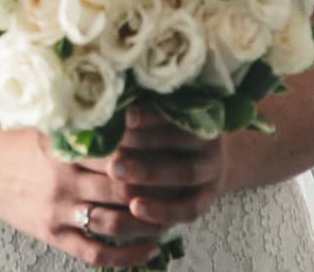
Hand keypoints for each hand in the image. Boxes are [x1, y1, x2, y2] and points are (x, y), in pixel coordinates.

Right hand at [0, 125, 169, 267]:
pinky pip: (96, 253)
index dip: (147, 154)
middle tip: (180, 187)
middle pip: (121, 190)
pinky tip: (149, 250)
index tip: (173, 152)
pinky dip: (127, 256)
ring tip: (171, 218)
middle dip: (154, 191)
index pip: (116, 153)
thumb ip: (82, 122)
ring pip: (113, 224)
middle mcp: (62, 182)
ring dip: (147, 224)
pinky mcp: (52, 235)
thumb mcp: (46, 126)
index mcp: (63, 149)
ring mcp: (57, 212)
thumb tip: (127, 106)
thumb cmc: (17, 143)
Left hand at [108, 107, 229, 227]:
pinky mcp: (205, 201)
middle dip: (142, 141)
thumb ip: (139, 112)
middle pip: (178, 141)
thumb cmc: (169, 133)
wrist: (207, 163)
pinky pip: (187, 208)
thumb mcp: (161, 120)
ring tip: (114, 171)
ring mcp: (210, 173)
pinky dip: (162, 210)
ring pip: (184, 172)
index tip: (121, 115)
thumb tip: (102, 104)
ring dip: (148, 173)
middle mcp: (208, 143)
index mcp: (196, 116)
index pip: (173, 112)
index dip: (148, 114)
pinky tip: (135, 208)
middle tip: (110, 143)